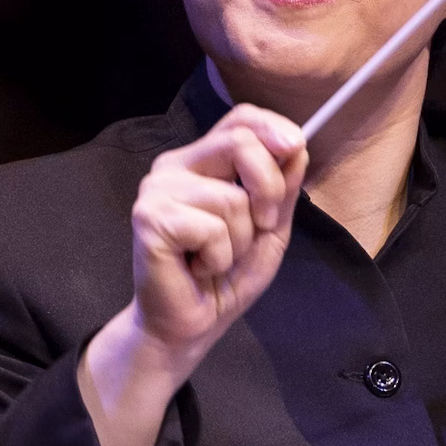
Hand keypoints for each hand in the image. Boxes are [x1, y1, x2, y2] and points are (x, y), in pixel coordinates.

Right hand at [129, 104, 308, 354]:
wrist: (188, 326)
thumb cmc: (225, 277)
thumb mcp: (270, 229)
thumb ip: (282, 190)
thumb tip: (297, 149)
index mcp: (202, 161)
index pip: (240, 119)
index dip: (273, 126)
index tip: (296, 148)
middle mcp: (175, 166)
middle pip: (239, 141)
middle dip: (269, 188)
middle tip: (264, 225)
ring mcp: (157, 190)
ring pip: (231, 197)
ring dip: (241, 239)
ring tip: (216, 258)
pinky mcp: (149, 218)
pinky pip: (211, 228)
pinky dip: (219, 257)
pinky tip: (198, 267)